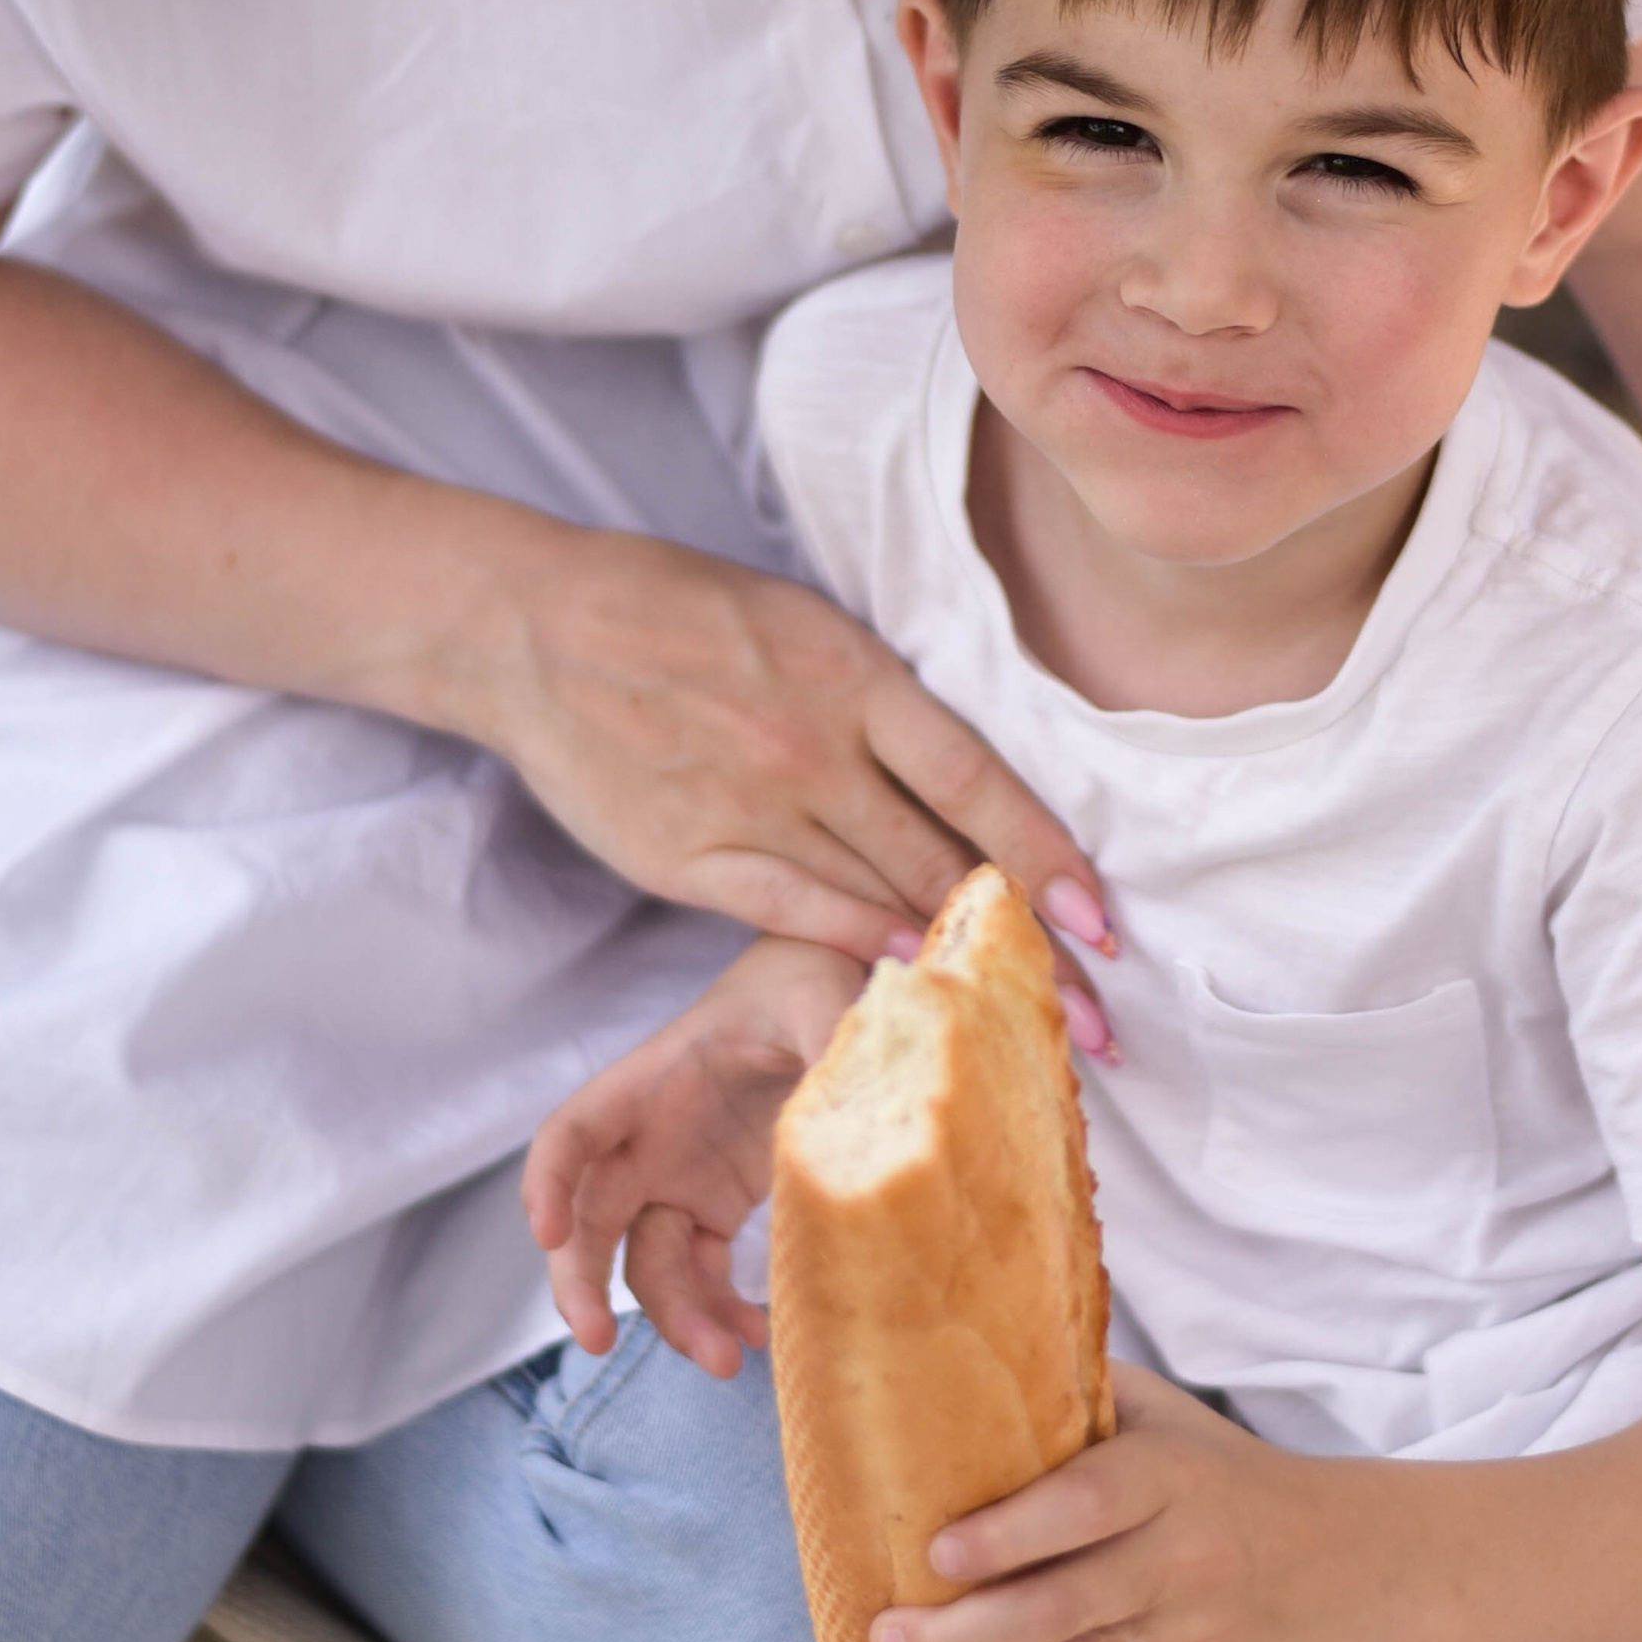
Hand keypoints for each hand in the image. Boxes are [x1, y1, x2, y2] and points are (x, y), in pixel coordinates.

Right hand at [471, 527, 1117, 991]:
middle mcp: (813, 747)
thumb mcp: (803, 625)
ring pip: (878, 899)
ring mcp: (751, 806)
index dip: (1049, 858)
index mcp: (855, 677)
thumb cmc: (678, 612)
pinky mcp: (689, 857)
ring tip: (1021, 1030)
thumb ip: (880, 704)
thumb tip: (961, 783)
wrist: (536, 628)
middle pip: (943, 864)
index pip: (978, 783)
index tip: (1104, 925)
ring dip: (955, 970)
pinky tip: (905, 987)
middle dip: (1028, 950)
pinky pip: (793, 914)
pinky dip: (856, 950)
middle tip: (1096, 1023)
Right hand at [523, 935, 865, 1370]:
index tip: (547, 1233)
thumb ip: (832, 1040)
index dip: (547, 1182)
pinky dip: (718, 1310)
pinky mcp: (719, 1205)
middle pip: (590, 1219)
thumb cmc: (811, 975)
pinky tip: (756, 1336)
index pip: (571, 1134)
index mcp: (653, 1081)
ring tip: (727, 1360)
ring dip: (675, 1316)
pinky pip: (699, 1273)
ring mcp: (681, 1178)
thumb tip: (863, 1103)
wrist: (833, 982)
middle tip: (597, 1340)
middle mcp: (651, 1138)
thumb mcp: (824, 997)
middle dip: (580, 1282)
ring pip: (647, 1263)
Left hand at [865, 1365, 1374, 1641]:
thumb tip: (953, 1358)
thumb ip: (1076, 1391)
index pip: (1085, 1508)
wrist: (1341, 1566)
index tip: (934, 1552)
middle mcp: (1182, 1566)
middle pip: (1061, 1612)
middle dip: (960, 1636)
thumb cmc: (1219, 1476)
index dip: (1009, 1535)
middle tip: (884, 1636)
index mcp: (1169, 1480)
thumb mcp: (1165, 1414)